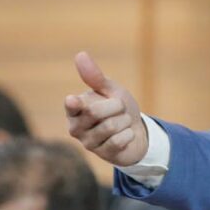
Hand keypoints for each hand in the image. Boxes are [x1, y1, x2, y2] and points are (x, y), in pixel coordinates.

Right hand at [65, 51, 148, 167]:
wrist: (136, 132)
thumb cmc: (118, 109)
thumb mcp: (110, 90)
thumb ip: (95, 77)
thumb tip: (80, 54)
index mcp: (74, 109)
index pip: (72, 105)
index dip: (74, 103)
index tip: (72, 100)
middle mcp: (76, 127)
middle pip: (95, 112)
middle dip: (116, 106)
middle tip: (119, 109)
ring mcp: (88, 143)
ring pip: (110, 126)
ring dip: (124, 121)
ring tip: (122, 122)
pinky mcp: (103, 155)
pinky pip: (119, 140)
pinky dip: (129, 134)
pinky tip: (126, 135)